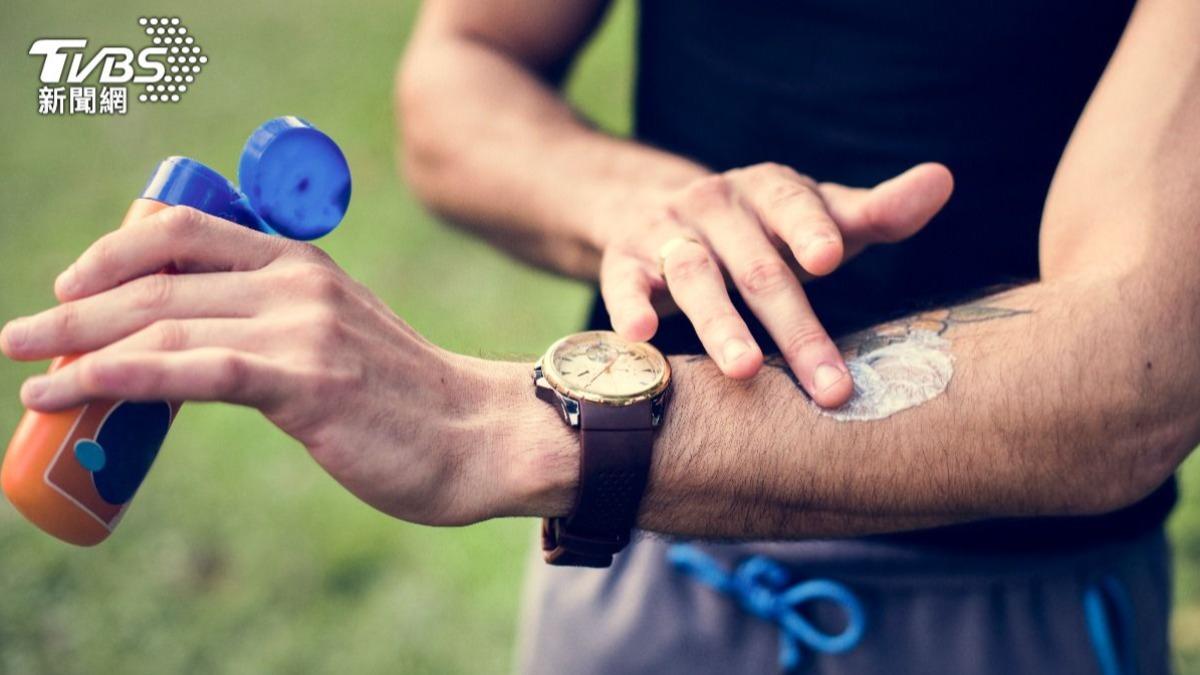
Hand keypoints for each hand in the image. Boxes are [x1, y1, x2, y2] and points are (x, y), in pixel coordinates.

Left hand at [0, 206, 544, 525]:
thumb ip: (274, 326)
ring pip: (164, 320)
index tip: (71, 285)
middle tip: (20, 334)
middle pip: (159, 278)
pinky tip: (74, 389)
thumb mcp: (337, 338)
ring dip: (79, 345)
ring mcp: (302, 328)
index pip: (186, 233)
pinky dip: (120, 375)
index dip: (114, 251)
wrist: (479, 434)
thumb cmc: (406, 398)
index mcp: (302, 264)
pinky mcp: (305, 380)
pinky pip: (192, 368)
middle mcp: (297, 282)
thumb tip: (195, 350)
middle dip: (76, 307)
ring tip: (28, 372)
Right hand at [600, 162, 953, 406]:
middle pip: (756, 266)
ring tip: (743, 370)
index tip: (829, 259)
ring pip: (691, 275)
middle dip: (793, 327)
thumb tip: (942, 180)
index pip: (792, 204)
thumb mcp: (814, 216)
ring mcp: (665, 231)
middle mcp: (715, 205)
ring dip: (718, 323)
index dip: (808, 229)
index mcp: (768, 189)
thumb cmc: (759, 229)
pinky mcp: (623, 260)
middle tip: (827, 385)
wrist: (648, 206)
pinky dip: (628, 306)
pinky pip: (622, 283)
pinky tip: (641, 335)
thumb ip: (875, 211)